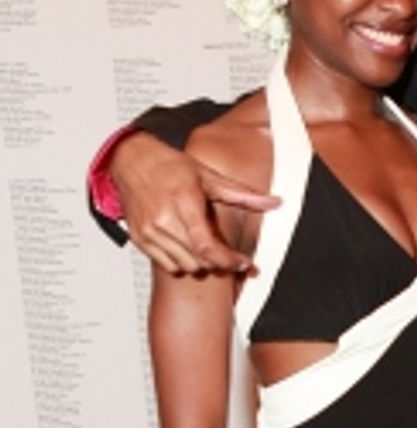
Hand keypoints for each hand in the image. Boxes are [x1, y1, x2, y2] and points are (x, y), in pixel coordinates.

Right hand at [110, 133, 278, 275]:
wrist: (132, 161)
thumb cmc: (169, 166)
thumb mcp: (209, 177)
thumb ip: (242, 194)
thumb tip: (274, 202)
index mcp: (183, 201)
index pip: (206, 246)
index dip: (227, 260)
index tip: (242, 263)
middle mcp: (163, 219)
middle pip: (198, 260)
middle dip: (218, 261)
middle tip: (228, 254)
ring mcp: (149, 231)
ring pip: (184, 266)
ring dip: (200, 263)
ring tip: (204, 246)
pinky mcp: (139, 239)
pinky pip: (167, 265)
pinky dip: (180, 262)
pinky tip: (186, 246)